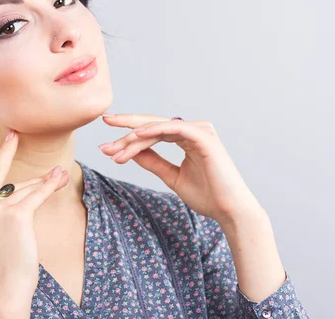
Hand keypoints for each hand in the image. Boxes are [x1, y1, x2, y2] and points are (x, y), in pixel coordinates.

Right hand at [0, 128, 69, 307]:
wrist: (5, 287)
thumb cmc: (4, 261)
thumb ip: (5, 207)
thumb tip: (35, 184)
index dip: (4, 152)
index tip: (12, 133)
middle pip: (14, 184)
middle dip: (37, 182)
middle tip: (58, 175)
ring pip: (27, 190)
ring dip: (48, 183)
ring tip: (62, 176)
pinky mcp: (15, 215)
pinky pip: (36, 196)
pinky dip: (49, 187)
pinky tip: (59, 178)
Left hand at [98, 113, 261, 224]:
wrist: (230, 211)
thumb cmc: (206, 195)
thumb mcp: (171, 176)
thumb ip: (153, 162)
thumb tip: (130, 151)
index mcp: (187, 138)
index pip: (152, 131)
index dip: (128, 137)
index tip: (107, 146)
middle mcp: (193, 130)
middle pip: (152, 124)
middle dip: (126, 126)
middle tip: (104, 122)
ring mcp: (200, 131)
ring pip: (158, 127)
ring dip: (134, 137)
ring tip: (115, 148)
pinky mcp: (204, 137)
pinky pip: (173, 129)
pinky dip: (154, 131)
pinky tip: (136, 135)